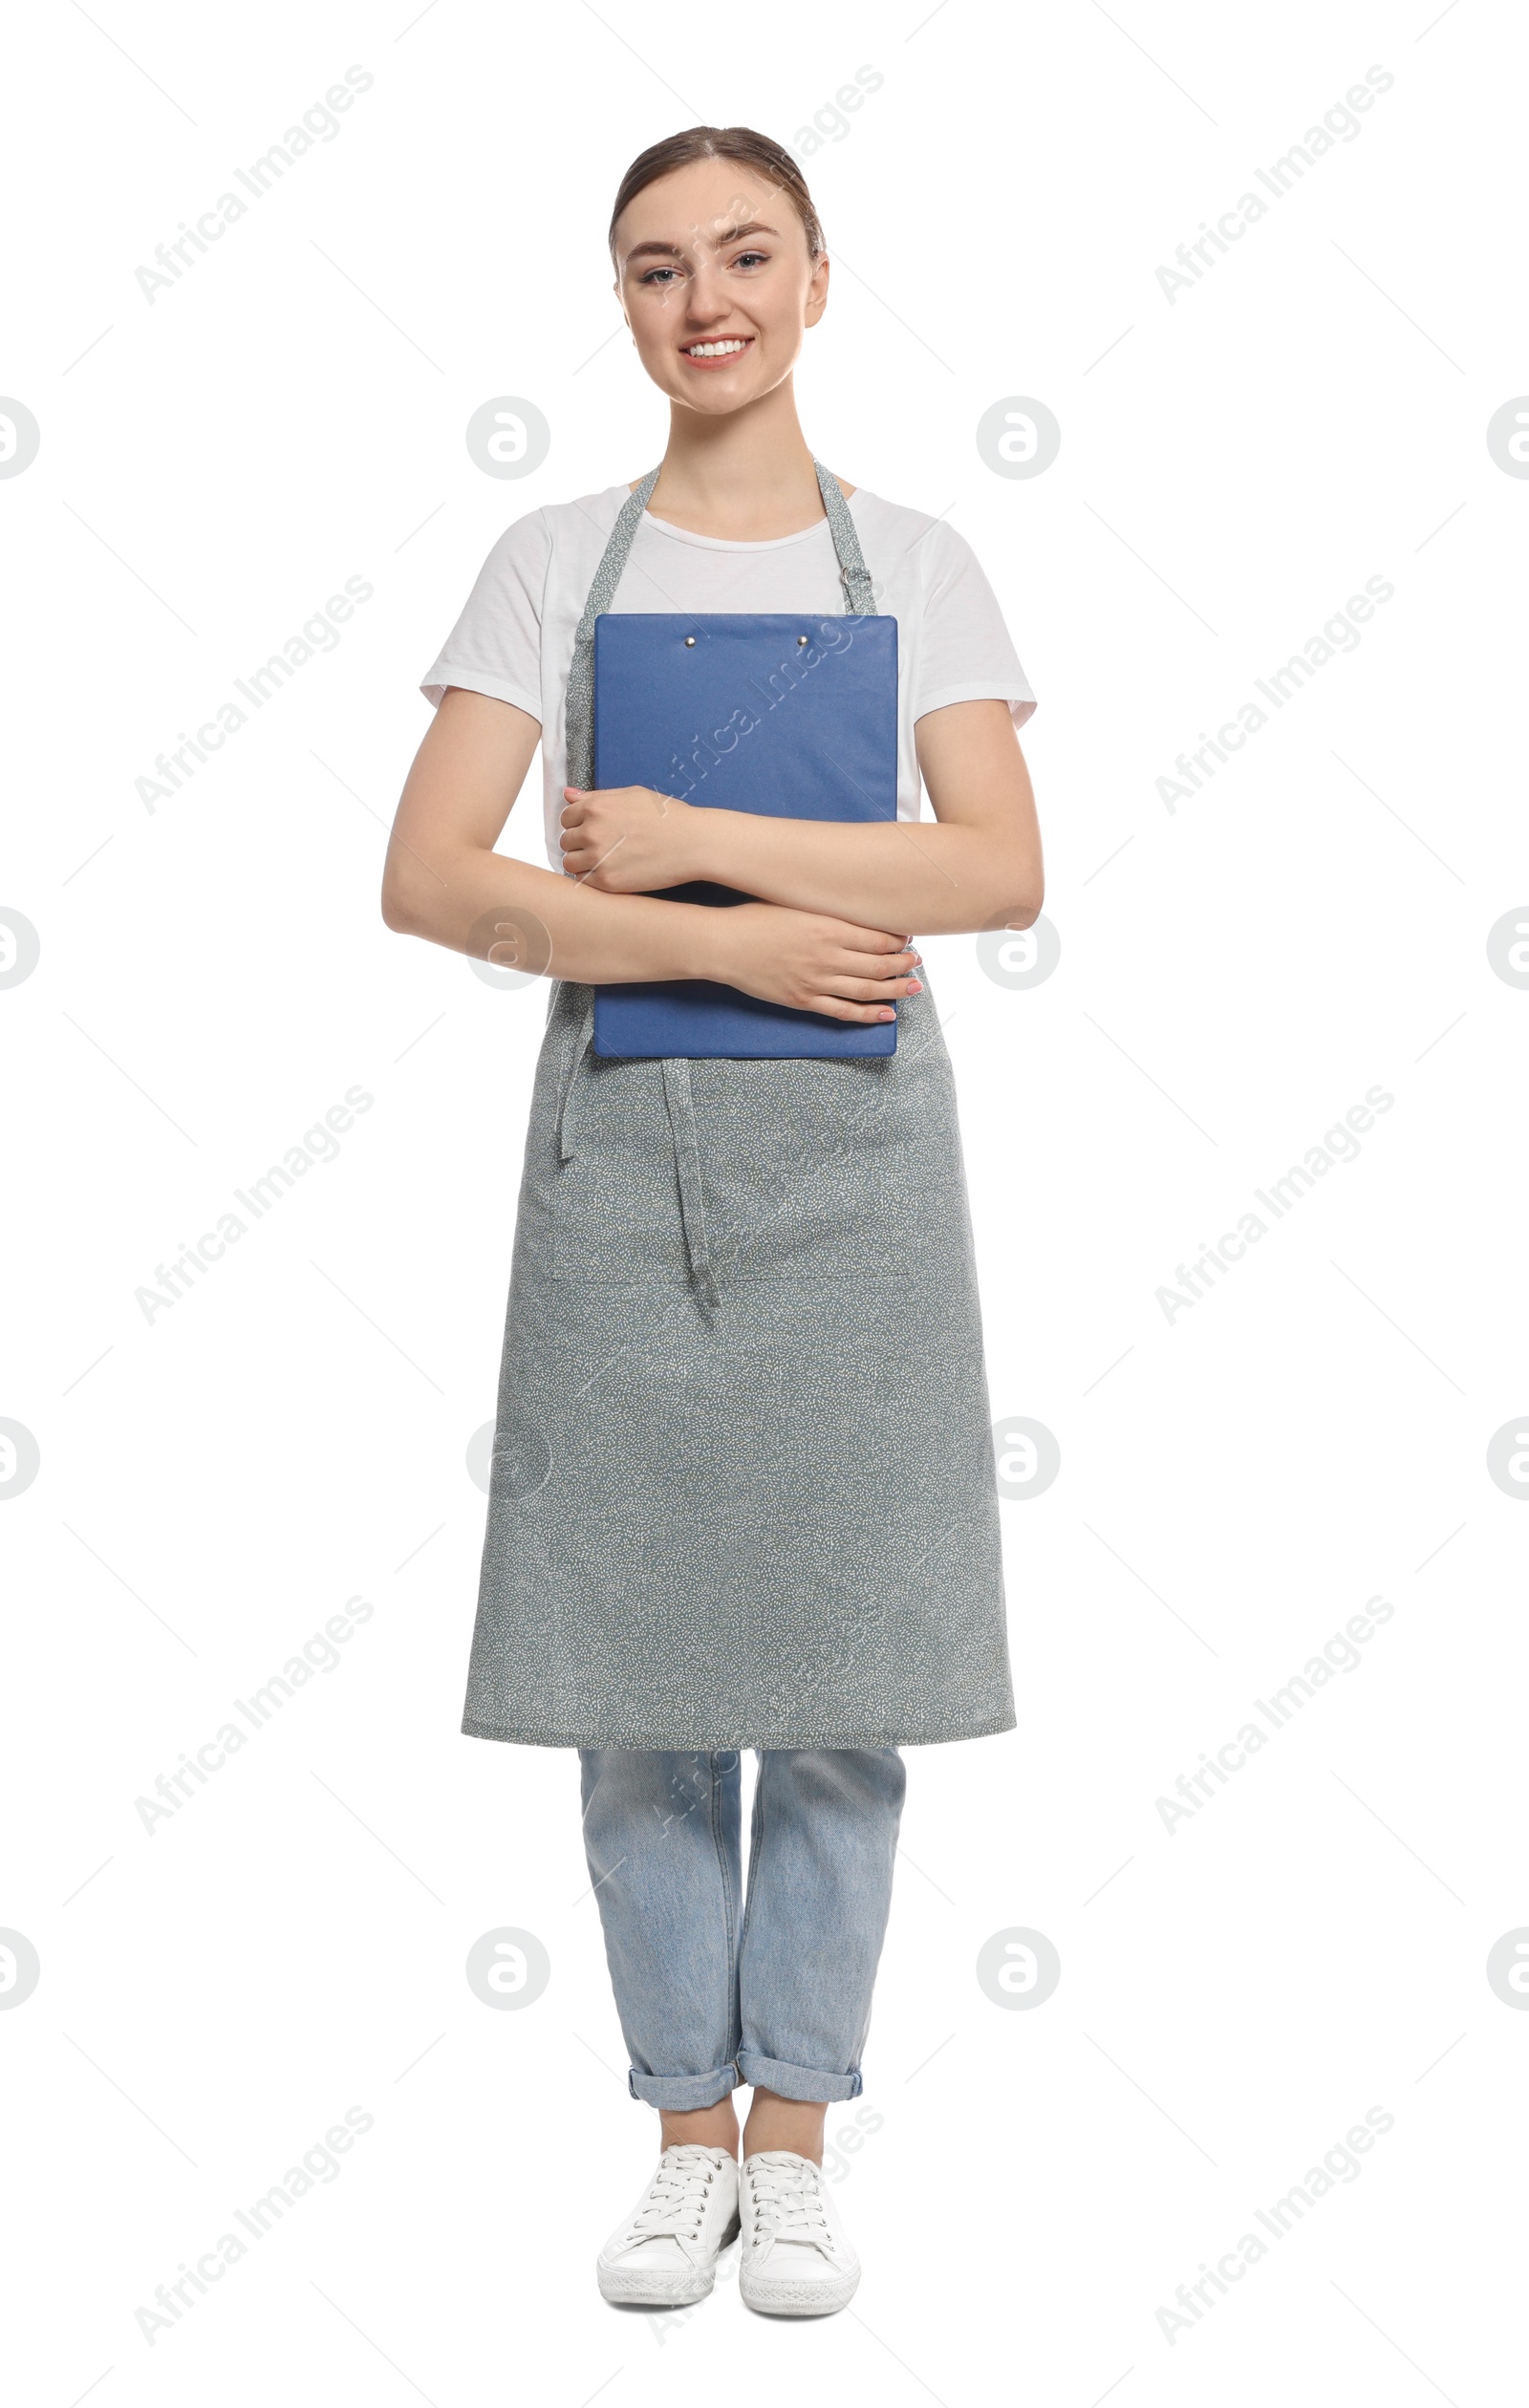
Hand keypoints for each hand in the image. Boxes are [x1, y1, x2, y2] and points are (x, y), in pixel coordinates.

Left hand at [560, 784, 699, 892]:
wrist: (693, 843)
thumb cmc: (668, 816)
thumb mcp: (632, 795)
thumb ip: (597, 796)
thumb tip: (568, 794)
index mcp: (596, 807)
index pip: (566, 817)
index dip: (579, 824)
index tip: (593, 830)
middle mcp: (592, 831)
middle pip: (566, 841)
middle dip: (579, 843)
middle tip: (602, 847)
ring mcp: (597, 858)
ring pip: (570, 863)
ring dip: (582, 863)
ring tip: (605, 861)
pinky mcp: (607, 882)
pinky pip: (583, 882)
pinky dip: (592, 878)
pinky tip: (611, 872)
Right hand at [696, 902, 922, 1024]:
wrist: (723, 945)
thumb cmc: (755, 917)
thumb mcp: (796, 904)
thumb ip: (827, 911)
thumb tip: (857, 914)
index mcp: (827, 928)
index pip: (876, 937)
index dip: (898, 940)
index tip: (907, 937)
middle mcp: (827, 957)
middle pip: (879, 964)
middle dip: (904, 964)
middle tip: (917, 961)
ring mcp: (816, 982)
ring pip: (867, 990)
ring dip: (895, 989)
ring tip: (914, 987)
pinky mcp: (803, 1000)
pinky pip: (843, 1011)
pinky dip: (868, 1014)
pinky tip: (887, 1013)